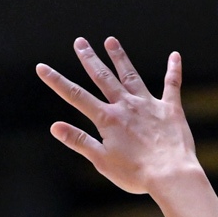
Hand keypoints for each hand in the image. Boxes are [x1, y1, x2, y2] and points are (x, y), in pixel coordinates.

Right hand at [39, 38, 202, 198]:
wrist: (172, 175)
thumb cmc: (136, 174)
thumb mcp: (102, 160)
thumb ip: (79, 140)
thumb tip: (54, 127)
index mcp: (108, 118)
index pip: (76, 96)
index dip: (56, 81)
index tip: (42, 67)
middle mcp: (126, 106)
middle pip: (103, 77)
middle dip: (90, 59)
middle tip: (80, 42)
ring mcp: (149, 104)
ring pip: (131, 75)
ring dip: (120, 57)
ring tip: (111, 41)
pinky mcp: (171, 109)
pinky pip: (172, 84)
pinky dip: (173, 69)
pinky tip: (175, 55)